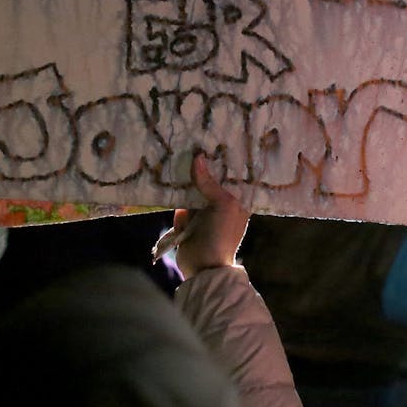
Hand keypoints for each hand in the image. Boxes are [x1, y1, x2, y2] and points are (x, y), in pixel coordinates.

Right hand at [158, 154, 249, 279]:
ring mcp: (203, 212)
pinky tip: (168, 174)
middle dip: (202, 166)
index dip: (225, 160)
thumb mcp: (223, 205)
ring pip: (193, 189)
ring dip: (186, 178)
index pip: (233, 176)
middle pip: (211, 180)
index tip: (216, 140)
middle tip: (192, 142)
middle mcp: (222, 204)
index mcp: (238, 201)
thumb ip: (210, 183)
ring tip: (177, 152)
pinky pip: (180, 201)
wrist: (203, 265)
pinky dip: (175, 194)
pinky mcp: (187, 219)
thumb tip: (197, 157)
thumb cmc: (222, 234)